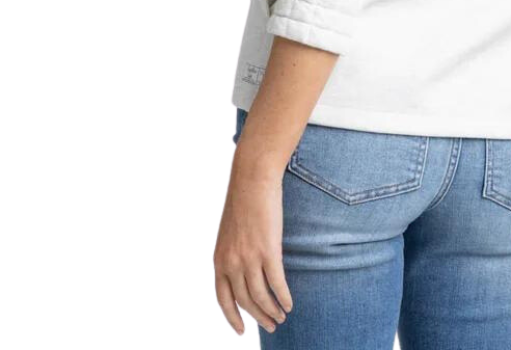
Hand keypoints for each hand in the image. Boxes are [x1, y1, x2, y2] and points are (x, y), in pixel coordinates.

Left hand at [213, 163, 293, 335]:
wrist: (252, 178)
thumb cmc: (244, 200)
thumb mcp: (230, 232)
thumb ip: (233, 253)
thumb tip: (243, 269)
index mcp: (219, 259)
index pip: (223, 299)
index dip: (232, 317)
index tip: (241, 331)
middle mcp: (231, 263)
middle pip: (246, 301)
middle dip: (259, 317)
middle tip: (272, 325)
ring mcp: (249, 258)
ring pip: (261, 296)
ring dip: (272, 311)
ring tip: (282, 317)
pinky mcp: (268, 250)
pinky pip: (277, 283)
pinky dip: (284, 297)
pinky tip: (290, 303)